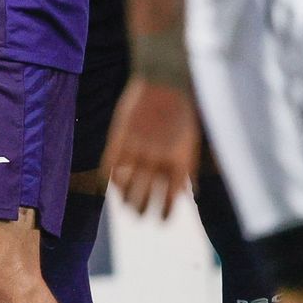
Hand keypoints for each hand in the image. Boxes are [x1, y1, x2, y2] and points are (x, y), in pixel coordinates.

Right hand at [104, 76, 200, 218]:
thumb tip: (191, 192)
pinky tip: (111, 184)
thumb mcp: (192, 141)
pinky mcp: (119, 137)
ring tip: (125, 205)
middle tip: (140, 217)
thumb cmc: (182, 111)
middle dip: (143, 210)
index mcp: (180, 161)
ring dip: (125, 198)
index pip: (172, 198)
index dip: (166, 212)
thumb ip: (188, 168)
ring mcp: (136, 148)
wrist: (164, 81)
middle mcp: (157, 159)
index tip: (162, 221)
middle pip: (146, 195)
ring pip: (126, 184)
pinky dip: (110, 178)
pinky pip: (110, 166)